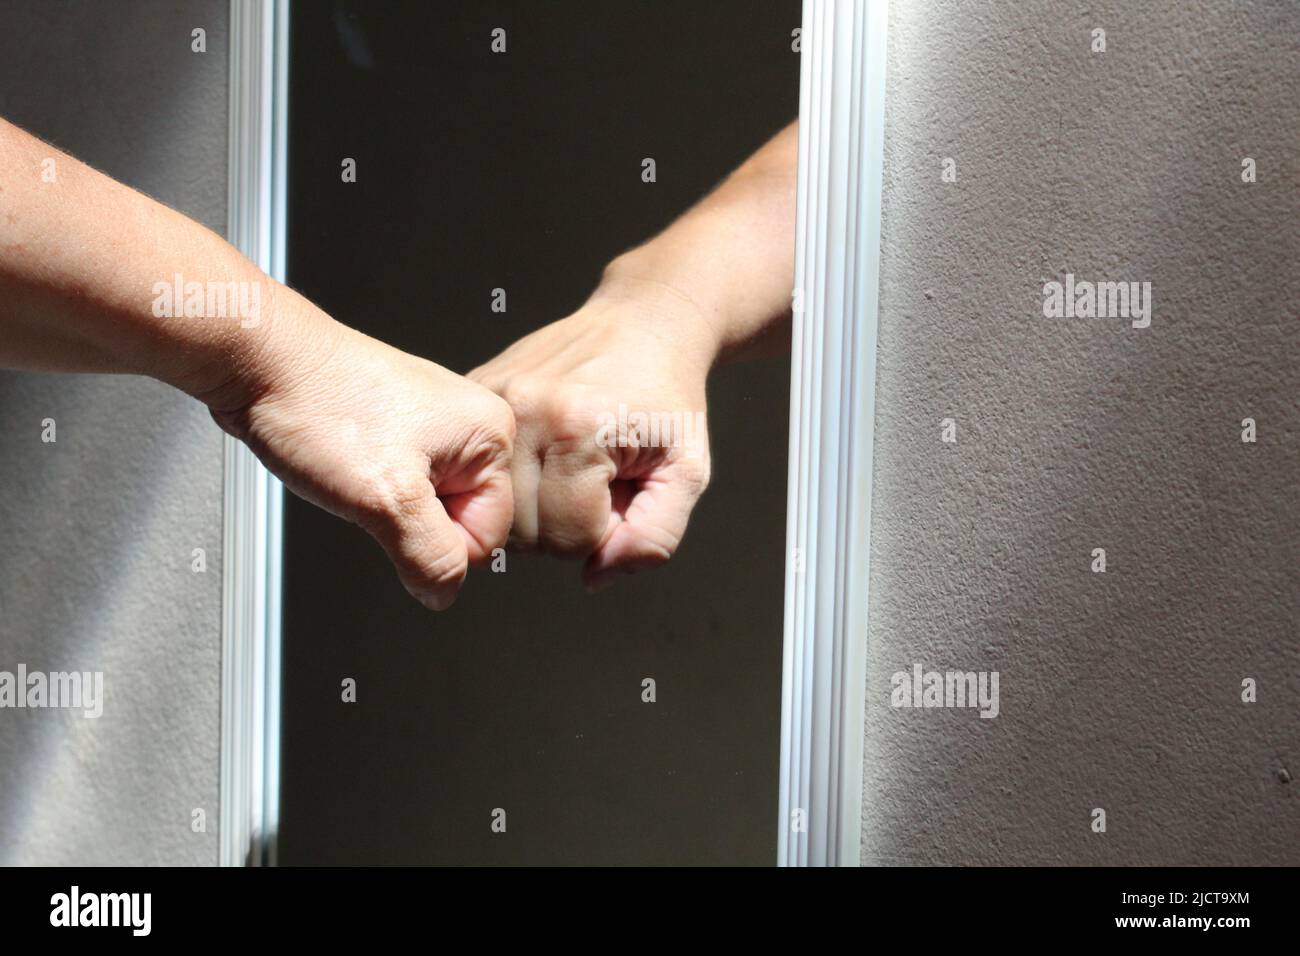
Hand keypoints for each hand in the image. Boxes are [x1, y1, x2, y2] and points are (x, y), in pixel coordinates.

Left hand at [206, 292, 514, 609]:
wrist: (258, 361)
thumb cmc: (318, 404)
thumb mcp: (386, 501)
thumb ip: (430, 558)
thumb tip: (443, 592)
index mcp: (490, 435)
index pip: (487, 536)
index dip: (436, 542)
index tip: (395, 510)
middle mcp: (469, 425)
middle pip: (458, 521)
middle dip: (409, 521)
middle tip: (372, 484)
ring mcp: (432, 424)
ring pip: (422, 506)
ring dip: (383, 505)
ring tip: (354, 466)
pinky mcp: (397, 428)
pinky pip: (397, 485)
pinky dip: (367, 487)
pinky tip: (345, 462)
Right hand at [469, 278, 714, 590]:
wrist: (644, 324)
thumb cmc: (667, 399)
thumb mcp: (685, 472)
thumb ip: (653, 537)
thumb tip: (594, 576)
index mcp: (580, 428)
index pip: (568, 539)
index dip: (602, 530)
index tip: (619, 490)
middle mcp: (527, 410)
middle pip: (523, 533)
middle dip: (564, 524)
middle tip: (594, 481)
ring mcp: (495, 397)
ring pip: (495, 511)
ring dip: (534, 508)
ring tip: (568, 468)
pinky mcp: (477, 390)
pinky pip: (479, 472)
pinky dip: (509, 480)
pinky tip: (542, 455)